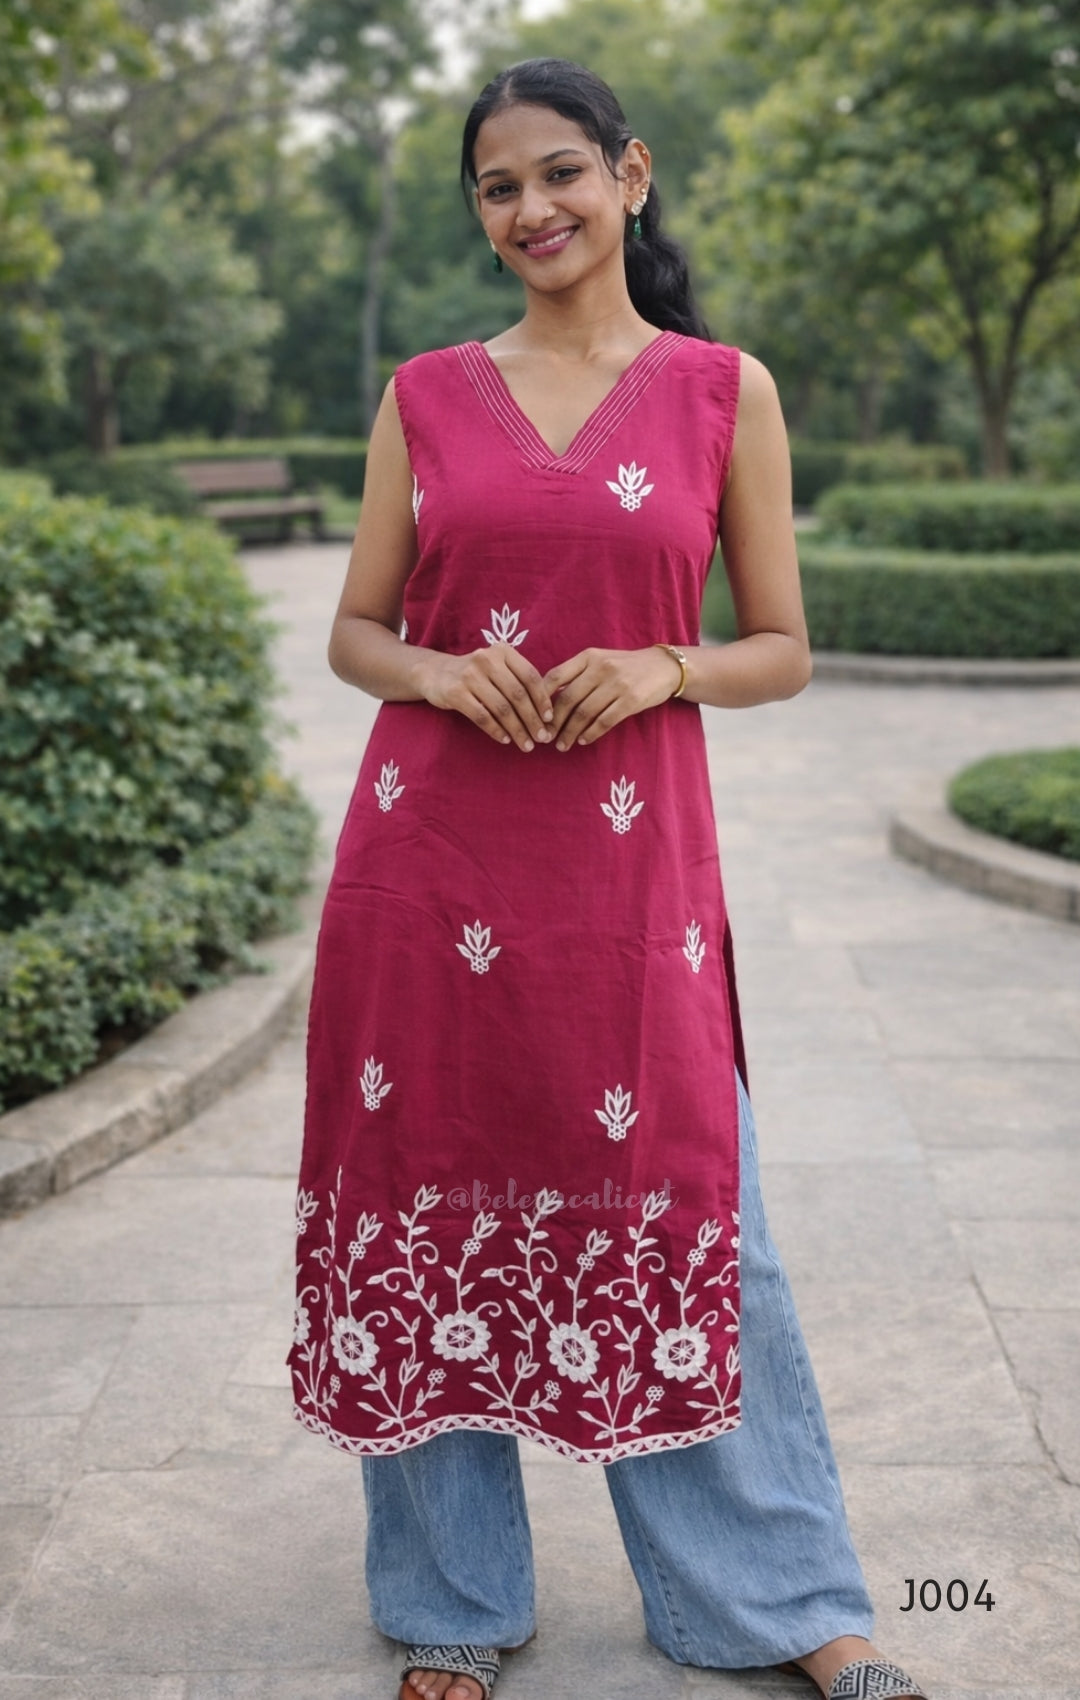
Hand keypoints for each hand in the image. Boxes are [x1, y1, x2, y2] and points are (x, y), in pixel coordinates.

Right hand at [419, 643, 554, 750]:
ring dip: (517, 730)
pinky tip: (505, 740)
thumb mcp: (497, 668)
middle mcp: (487, 659)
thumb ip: (519, 681)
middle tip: (542, 738)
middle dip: (532, 720)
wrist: (435, 673)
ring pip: (501, 708)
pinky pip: (482, 716)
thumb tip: (547, 712)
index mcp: (503, 651)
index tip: (550, 719)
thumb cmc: (476, 674)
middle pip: (518, 694)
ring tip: (526, 744)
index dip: (543, 700)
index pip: (530, 676)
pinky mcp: (455, 692)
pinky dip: (496, 730)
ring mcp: (469, 675)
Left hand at [542, 647, 682, 748]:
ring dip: (570, 732)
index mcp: (588, 657)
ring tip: (562, 745)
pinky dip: (591, 733)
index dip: (542, 699)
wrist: (663, 667)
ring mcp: (617, 683)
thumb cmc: (625, 667)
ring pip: (584, 713)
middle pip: (568, 699)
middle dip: (554, 722)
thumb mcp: (599, 661)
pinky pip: (604, 721)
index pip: (555, 676)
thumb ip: (577, 675)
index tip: (536, 717)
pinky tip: (583, 740)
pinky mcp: (631, 700)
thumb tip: (548, 700)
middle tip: (546, 738)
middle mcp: (601, 667)